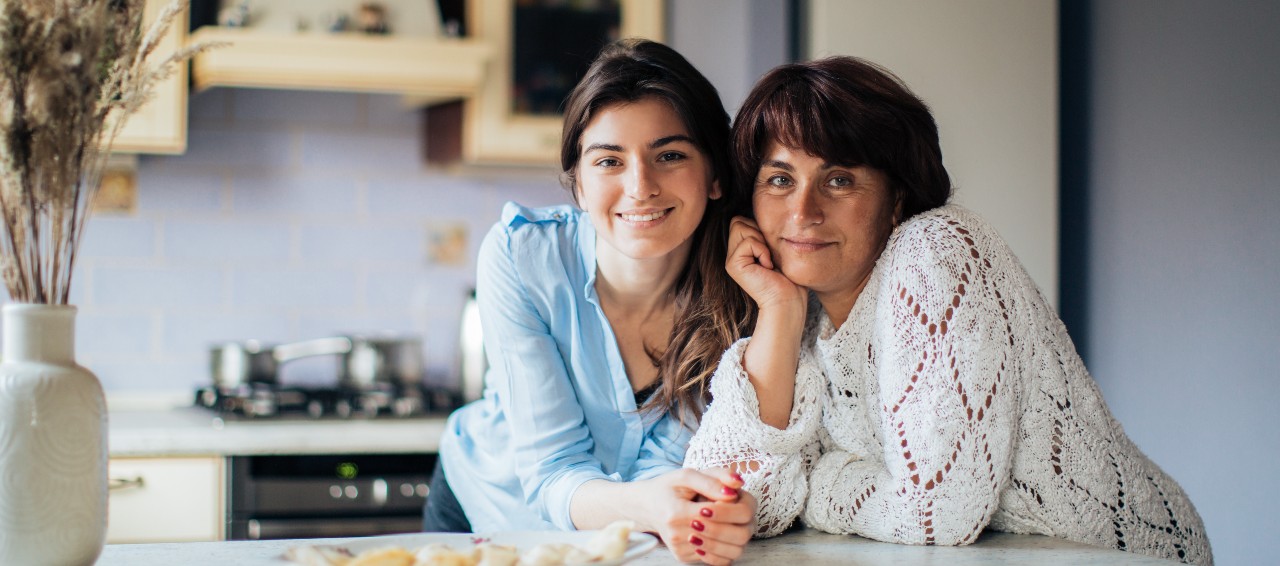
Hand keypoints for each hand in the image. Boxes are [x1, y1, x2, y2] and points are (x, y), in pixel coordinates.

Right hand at [632, 468, 753, 563]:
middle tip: (735, 506)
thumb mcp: (686, 475)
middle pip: (723, 534)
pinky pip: (718, 558)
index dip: (729, 504)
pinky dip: (726, 543)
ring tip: (730, 519)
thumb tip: (736, 487)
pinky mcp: (684, 557)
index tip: (731, 494)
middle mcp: (676, 535)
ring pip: (726, 550)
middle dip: (736, 520)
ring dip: (735, 534)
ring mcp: (680, 549)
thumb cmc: (668, 488)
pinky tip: (721, 529)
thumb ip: (712, 479)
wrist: (647, 506)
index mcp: (676, 513)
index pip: (715, 513)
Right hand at [726, 217, 806, 312]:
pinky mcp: (733, 265)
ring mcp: (731, 260)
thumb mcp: (774, 247)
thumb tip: (761, 212)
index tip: (770, 249)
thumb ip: (762, 233)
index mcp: (740, 249)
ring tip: (767, 260)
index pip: (740, 220)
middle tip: (768, 254)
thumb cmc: (787, 276)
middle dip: (757, 232)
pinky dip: (762, 251)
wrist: (788, 299)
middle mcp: (732, 254)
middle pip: (737, 220)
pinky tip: (767, 267)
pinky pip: (748, 241)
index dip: (758, 228)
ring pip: (740, 226)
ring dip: (760, 241)